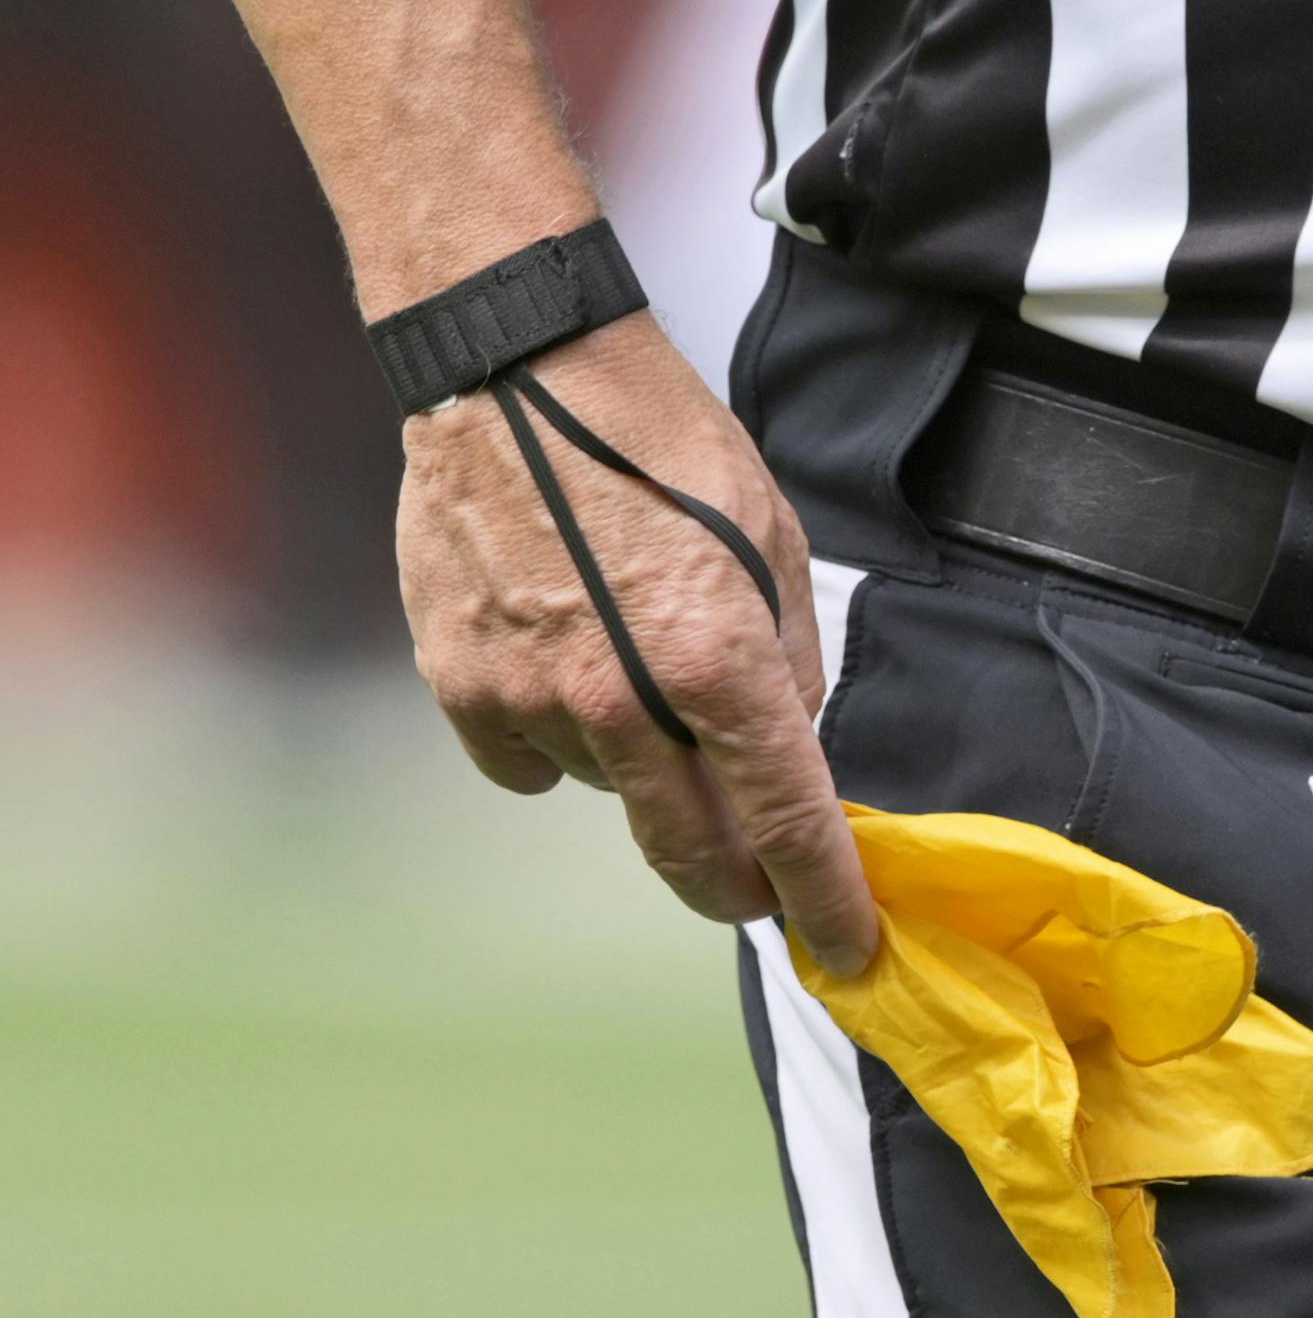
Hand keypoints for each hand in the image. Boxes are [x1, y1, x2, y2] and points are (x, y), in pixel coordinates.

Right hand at [395, 311, 877, 974]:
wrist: (518, 371)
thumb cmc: (661, 439)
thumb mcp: (774, 535)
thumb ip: (789, 657)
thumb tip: (790, 744)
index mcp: (719, 662)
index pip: (788, 820)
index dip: (826, 896)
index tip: (848, 946)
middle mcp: (622, 703)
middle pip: (692, 852)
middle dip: (739, 885)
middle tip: (762, 887)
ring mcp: (530, 702)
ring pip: (609, 788)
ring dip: (641, 760)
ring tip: (631, 650)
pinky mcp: (460, 688)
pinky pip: (525, 760)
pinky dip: (554, 734)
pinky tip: (560, 658)